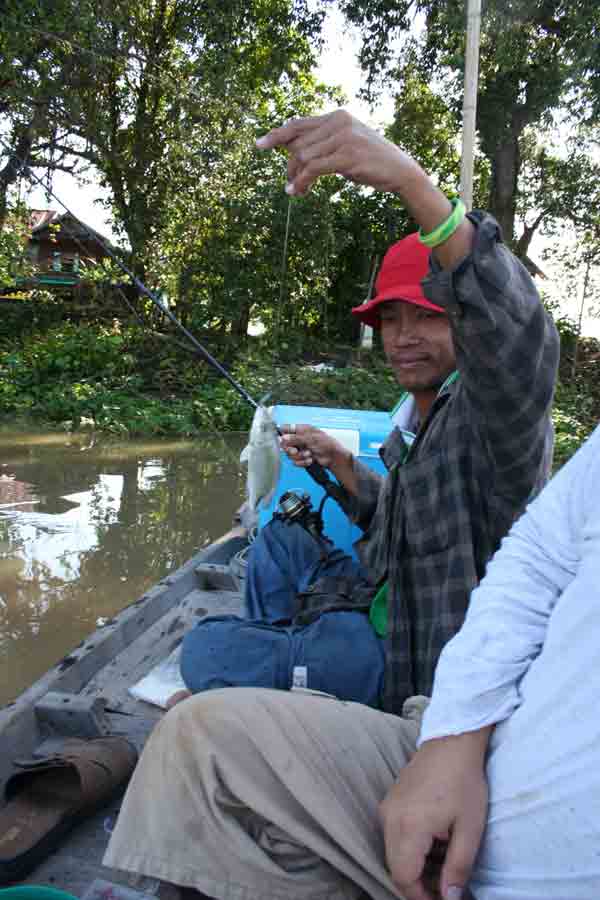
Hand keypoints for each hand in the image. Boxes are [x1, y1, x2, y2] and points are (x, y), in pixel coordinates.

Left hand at [256, 109, 421, 196]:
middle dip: (290, 167)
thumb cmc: (370, 162)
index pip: (298, 124)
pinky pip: (313, 168)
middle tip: (291, 186)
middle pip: (297, 144)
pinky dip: (302, 181)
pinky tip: (300, 191)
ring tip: (297, 192)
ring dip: (296, 178)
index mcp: (336, 117)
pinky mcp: (348, 156)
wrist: (400, 172)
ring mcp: (344, 137)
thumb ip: (323, 143)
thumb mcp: (344, 146)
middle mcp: (338, 122)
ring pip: (303, 157)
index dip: (277, 135)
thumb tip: (294, 150)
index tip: (259, 145)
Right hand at [279, 424, 348, 469]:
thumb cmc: (327, 444)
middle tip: (295, 451)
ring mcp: (301, 449)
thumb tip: (284, 437)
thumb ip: (296, 438)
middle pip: (286, 444)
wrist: (334, 457)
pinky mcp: (303, 458)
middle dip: (291, 449)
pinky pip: (296, 462)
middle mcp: (300, 439)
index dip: (283, 434)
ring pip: (290, 455)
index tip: (282, 439)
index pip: (287, 429)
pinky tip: (310, 460)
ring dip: (300, 456)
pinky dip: (303, 462)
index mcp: (302, 430)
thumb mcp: (310, 438)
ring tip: (309, 454)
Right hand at [379, 732, 489, 899]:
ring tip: (446, 864)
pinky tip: (436, 845)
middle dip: (420, 886)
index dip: (421, 897)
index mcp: (409, 826)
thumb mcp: (470, 828)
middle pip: (396, 869)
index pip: (404, 878)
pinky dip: (412, 850)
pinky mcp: (389, 803)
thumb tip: (449, 898)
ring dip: (416, 868)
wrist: (451, 742)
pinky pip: (394, 837)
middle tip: (447, 888)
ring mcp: (387, 809)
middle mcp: (390, 819)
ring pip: (394, 854)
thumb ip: (458, 867)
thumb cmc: (464, 782)